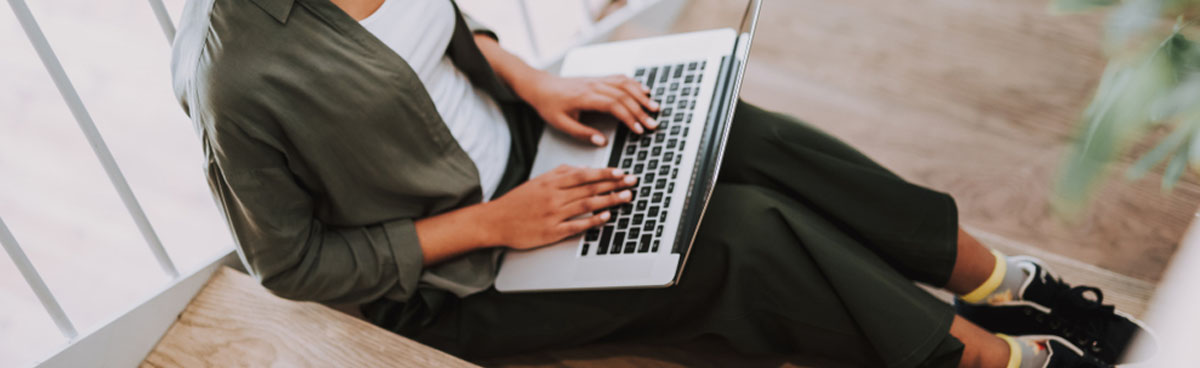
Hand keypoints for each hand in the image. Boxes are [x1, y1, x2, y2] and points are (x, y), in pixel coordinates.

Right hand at [483, 165, 637, 249]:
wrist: (496, 221)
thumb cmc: (517, 201)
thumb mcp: (538, 181)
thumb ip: (560, 174)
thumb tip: (582, 170)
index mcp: (551, 182)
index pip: (584, 175)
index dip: (605, 173)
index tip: (622, 172)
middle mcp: (554, 196)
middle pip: (590, 189)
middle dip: (614, 185)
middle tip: (632, 182)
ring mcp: (553, 214)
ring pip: (587, 205)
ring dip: (609, 201)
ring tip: (626, 197)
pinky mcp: (551, 232)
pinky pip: (577, 225)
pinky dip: (593, 221)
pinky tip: (607, 218)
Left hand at [521, 74, 660, 145]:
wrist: (540, 86)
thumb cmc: (549, 105)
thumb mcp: (561, 124)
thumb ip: (582, 133)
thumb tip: (602, 142)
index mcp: (585, 97)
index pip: (614, 106)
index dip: (629, 118)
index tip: (639, 130)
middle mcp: (594, 85)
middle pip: (624, 95)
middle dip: (641, 110)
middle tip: (652, 124)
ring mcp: (597, 80)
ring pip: (625, 84)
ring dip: (642, 96)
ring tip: (655, 108)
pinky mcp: (598, 78)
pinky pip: (620, 78)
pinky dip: (635, 84)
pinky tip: (644, 91)